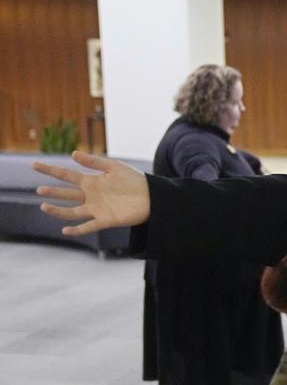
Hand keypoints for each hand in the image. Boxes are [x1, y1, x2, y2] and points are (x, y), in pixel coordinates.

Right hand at [33, 151, 149, 235]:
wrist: (153, 197)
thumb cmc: (135, 180)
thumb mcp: (114, 167)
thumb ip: (94, 162)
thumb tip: (73, 154)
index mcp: (92, 181)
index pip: (66, 175)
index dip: (51, 171)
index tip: (34, 165)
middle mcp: (91, 195)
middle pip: (67, 194)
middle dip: (52, 192)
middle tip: (38, 190)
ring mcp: (97, 209)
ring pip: (72, 211)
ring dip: (58, 210)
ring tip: (44, 207)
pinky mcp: (105, 220)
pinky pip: (88, 226)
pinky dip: (77, 229)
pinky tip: (65, 230)